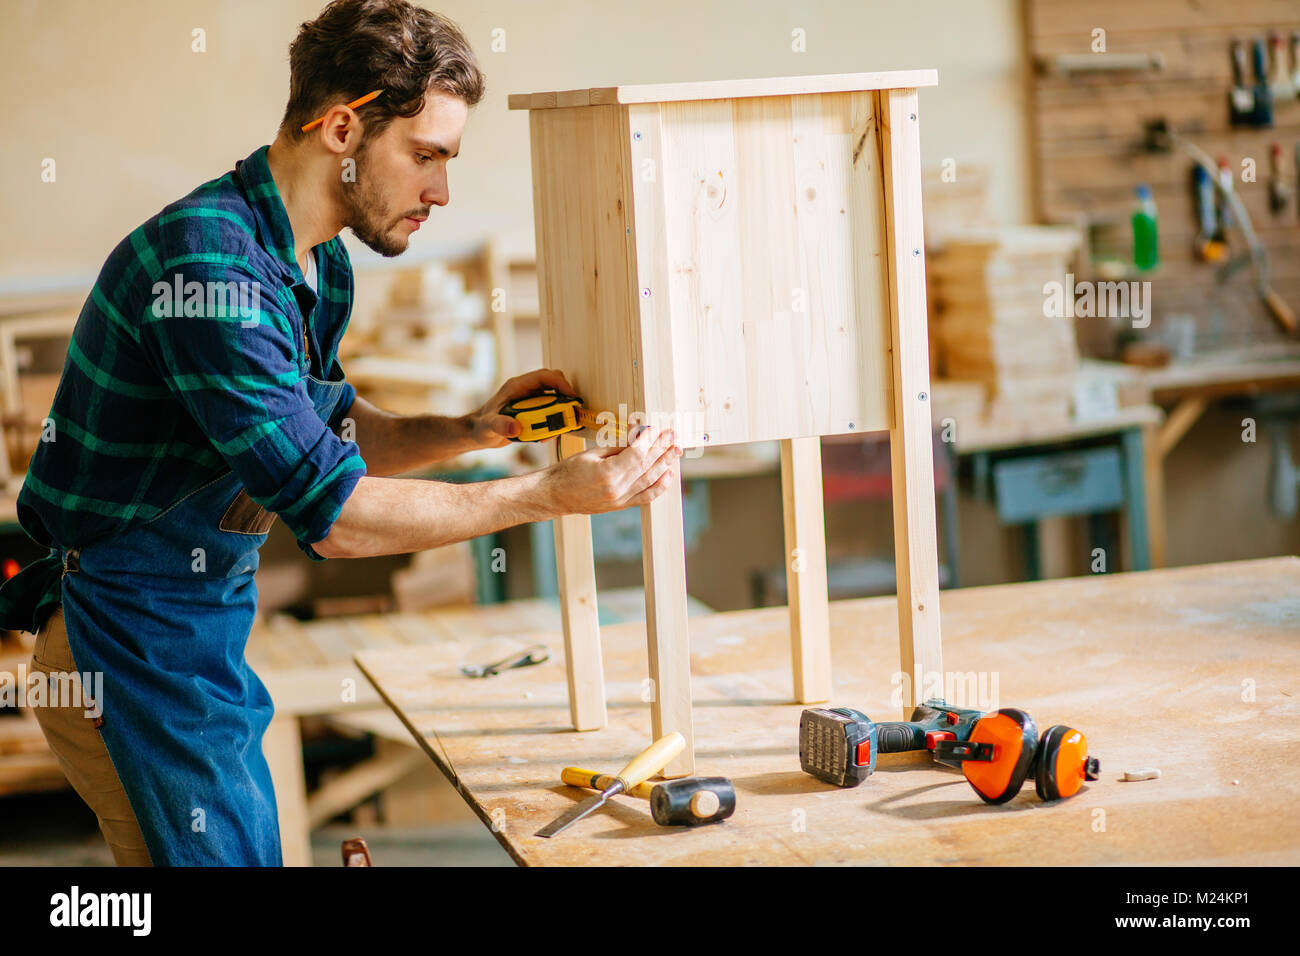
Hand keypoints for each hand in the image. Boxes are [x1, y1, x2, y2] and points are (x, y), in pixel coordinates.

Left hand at [468, 368, 577, 448]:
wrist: (479, 433)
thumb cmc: (481, 427)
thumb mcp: (488, 427)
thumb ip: (500, 426)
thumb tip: (515, 427)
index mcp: (517, 386)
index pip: (545, 376)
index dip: (561, 383)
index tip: (572, 397)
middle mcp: (527, 390)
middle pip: (554, 384)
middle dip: (566, 398)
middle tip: (570, 415)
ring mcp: (531, 400)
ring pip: (556, 399)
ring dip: (560, 413)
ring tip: (553, 431)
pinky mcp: (534, 411)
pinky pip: (551, 412)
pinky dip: (553, 424)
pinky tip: (544, 437)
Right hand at [542, 425, 682, 514]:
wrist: (555, 496)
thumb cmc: (568, 472)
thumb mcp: (592, 454)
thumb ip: (618, 448)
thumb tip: (639, 438)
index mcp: (607, 473)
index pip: (637, 453)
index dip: (649, 439)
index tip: (656, 429)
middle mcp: (617, 489)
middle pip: (647, 465)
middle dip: (662, 448)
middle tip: (673, 436)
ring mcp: (620, 499)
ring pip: (650, 480)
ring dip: (665, 464)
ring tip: (675, 451)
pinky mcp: (621, 505)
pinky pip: (646, 496)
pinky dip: (660, 486)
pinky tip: (668, 474)